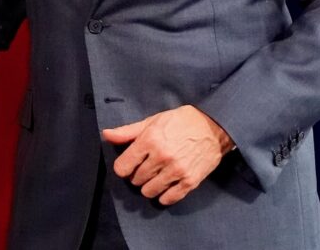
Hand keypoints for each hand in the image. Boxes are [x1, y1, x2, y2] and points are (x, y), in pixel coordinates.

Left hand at [102, 105, 233, 205]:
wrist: (213, 126)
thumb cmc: (179, 122)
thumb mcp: (152, 121)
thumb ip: (128, 131)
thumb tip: (106, 135)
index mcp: (150, 140)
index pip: (123, 167)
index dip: (123, 167)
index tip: (128, 165)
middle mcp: (161, 157)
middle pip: (136, 180)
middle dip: (136, 176)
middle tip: (144, 168)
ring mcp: (177, 171)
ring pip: (149, 191)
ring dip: (148, 187)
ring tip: (154, 177)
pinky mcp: (190, 181)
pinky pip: (170, 198)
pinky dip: (164, 197)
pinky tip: (165, 188)